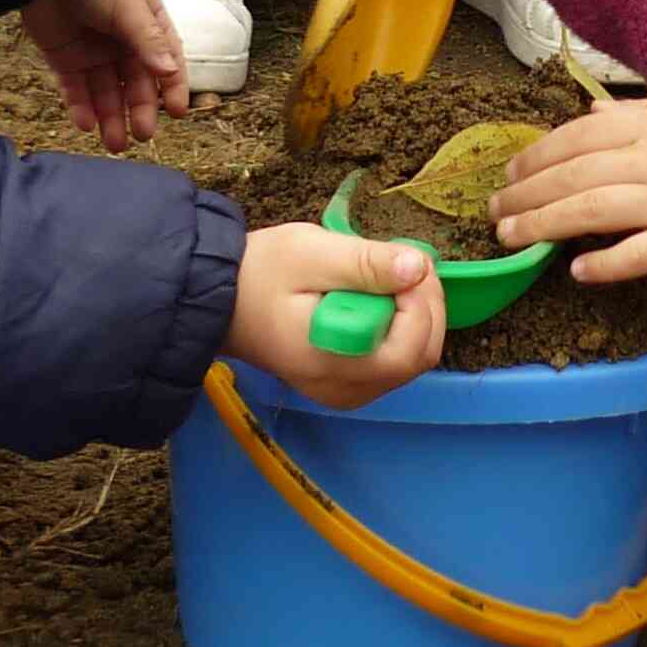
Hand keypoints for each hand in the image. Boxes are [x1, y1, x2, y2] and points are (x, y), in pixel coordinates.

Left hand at [19, 0, 185, 150]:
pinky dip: (81, 107)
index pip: (166, 62)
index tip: (176, 113)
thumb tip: (169, 72)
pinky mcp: (65, 59)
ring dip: (111, 117)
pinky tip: (86, 124)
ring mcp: (93, 52)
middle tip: (141, 136)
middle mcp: (123, 43)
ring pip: (106, 93)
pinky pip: (75, 89)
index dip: (172, 87)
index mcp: (147, 26)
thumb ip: (148, 40)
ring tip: (114, 143)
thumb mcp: (130, 7)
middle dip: (139, 110)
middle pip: (135, 84)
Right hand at [225, 223, 446, 409]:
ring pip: (412, 359)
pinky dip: (399, 326)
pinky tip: (377, 297)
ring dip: (415, 313)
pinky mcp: (346, 385)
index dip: (421, 303)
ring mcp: (346, 393)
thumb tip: (418, 268)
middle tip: (405, 264)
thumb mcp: (309, 253)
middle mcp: (346, 390)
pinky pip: (393, 361)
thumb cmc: (259, 274)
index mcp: (334, 364)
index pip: (409, 350)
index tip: (407, 262)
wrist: (220, 302)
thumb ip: (365, 263)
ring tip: (387, 276)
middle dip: (426, 305)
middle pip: (419, 357)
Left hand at [489, 95, 646, 281]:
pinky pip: (640, 254)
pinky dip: (605, 263)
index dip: (536, 155)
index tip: (509, 172)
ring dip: (544, 224)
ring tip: (510, 238)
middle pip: (573, 175)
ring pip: (592, 211)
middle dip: (525, 194)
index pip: (577, 137)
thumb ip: (640, 113)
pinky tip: (576, 270)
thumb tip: (592, 113)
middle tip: (493, 212)